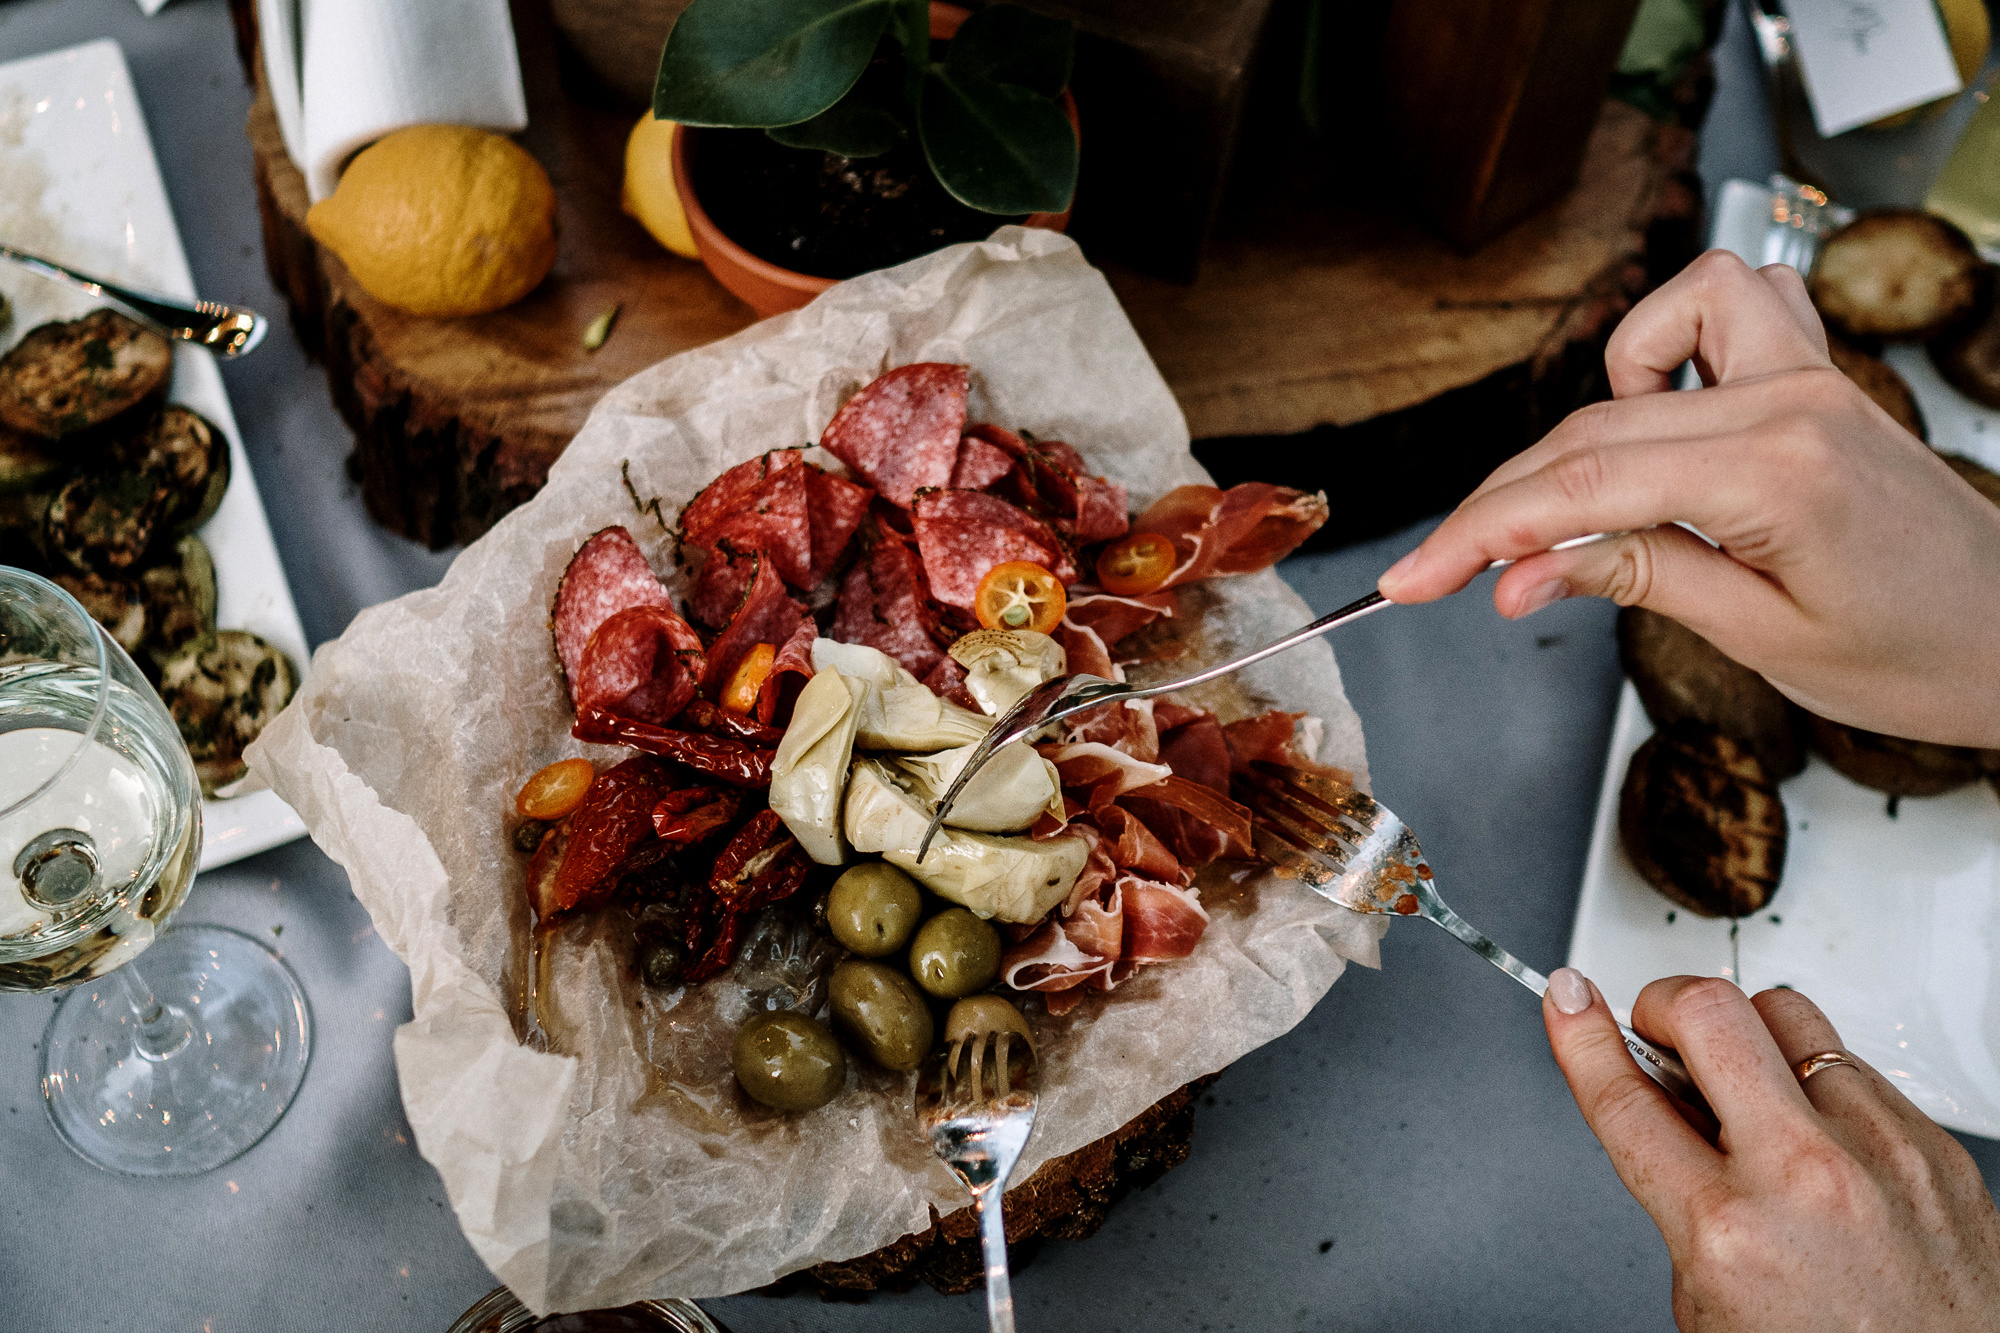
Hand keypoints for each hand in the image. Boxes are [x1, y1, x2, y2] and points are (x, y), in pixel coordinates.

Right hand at [1376, 250, 1999, 747]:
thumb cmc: (1920, 653)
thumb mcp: (1758, 636)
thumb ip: (1631, 578)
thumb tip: (1517, 574)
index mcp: (1779, 472)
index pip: (1584, 486)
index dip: (1481, 532)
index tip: (1418, 577)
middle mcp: (1792, 400)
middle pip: (1592, 427)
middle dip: (1501, 503)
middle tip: (1446, 571)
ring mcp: (1808, 373)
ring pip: (1644, 345)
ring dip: (1587, 413)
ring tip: (1580, 497)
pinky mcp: (1815, 374)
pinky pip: (1723, 306)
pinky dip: (1665, 344)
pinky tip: (1656, 414)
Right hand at [1543, 968, 1999, 1330]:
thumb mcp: (1709, 1302)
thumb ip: (1678, 1198)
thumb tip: (1664, 1104)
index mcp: (1729, 1230)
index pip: (1625, 1097)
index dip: (1579, 1036)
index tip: (1569, 999)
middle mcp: (1808, 1177)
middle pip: (1708, 1012)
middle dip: (1662, 1002)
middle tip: (1657, 1025)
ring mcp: (1882, 1151)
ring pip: (1787, 1013)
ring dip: (1747, 1036)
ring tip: (1748, 1080)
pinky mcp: (1935, 1145)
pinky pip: (1854, 1065)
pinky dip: (1819, 1085)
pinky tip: (1820, 1132)